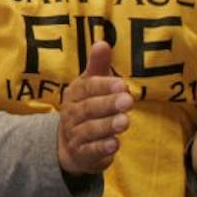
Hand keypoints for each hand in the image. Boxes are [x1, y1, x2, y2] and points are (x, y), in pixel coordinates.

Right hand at [57, 41, 132, 175]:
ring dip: (107, 125)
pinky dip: (102, 148)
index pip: (87, 88)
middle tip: (127, 101)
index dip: (104, 86)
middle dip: (108, 104)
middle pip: (88, 108)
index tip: (122, 84)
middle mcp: (71, 114)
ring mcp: (75, 135)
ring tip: (125, 121)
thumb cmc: (86, 107)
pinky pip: (90, 151)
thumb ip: (97, 66)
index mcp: (74, 94)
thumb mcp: (90, 86)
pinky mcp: (82, 154)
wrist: (69, 144)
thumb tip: (103, 42)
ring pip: (90, 130)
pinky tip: (115, 144)